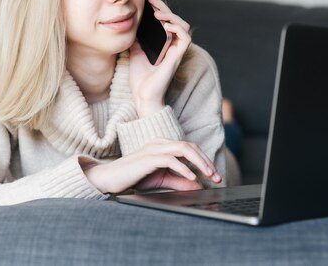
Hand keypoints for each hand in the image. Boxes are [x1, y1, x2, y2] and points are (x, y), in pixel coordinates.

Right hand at [83, 138, 220, 193]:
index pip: (189, 148)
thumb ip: (179, 181)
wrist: (111, 178)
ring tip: (209, 175)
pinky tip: (192, 177)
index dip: (204, 160)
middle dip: (206, 161)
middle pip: (190, 147)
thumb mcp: (161, 180)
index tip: (214, 176)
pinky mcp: (148, 158)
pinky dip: (183, 168)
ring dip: (199, 163)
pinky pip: (170, 159)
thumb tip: (198, 185)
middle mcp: (159, 143)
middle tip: (216, 176)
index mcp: (162, 145)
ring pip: (183, 149)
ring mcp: (153, 148)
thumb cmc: (133, 177)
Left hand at [129, 0, 191, 116]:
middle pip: (174, 19)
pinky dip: (177, 28)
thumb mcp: (135, 51)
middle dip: (163, 6)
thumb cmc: (140, 77)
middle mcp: (172, 45)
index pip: (165, 21)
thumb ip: (137, 38)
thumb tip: (132, 23)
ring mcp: (176, 51)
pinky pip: (185, 38)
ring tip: (157, 13)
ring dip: (171, 16)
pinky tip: (165, 25)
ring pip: (183, 25)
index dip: (159, 8)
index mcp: (163, 43)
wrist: (142, 95)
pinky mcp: (178, 57)